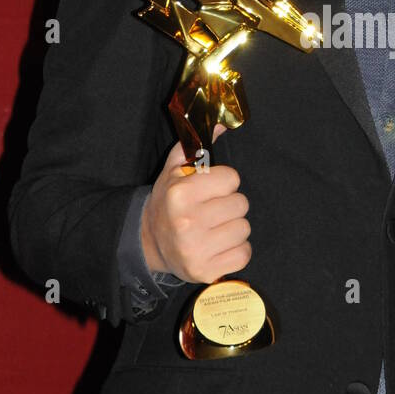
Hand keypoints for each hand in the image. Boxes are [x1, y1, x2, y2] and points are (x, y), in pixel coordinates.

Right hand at [141, 131, 251, 284]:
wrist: (150, 243)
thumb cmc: (168, 202)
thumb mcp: (174, 170)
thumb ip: (196, 144)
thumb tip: (221, 122)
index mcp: (180, 194)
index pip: (232, 179)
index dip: (223, 182)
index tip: (210, 189)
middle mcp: (188, 222)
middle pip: (241, 204)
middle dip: (230, 204)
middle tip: (212, 209)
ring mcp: (197, 250)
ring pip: (244, 229)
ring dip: (234, 227)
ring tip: (214, 227)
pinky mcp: (206, 271)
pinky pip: (244, 254)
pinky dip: (236, 250)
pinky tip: (218, 245)